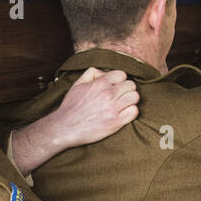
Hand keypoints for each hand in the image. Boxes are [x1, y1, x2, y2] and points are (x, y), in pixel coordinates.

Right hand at [8, 68, 136, 174]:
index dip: (119, 80)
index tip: (114, 87)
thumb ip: (91, 74)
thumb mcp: (77, 85)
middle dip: (125, 89)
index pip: (122, 74)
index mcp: (100, 83)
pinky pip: (134, 111)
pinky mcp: (116, 122)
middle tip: (119, 96)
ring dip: (130, 100)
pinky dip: (131, 111)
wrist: (65, 128)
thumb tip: (104, 73)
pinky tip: (123, 113)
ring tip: (122, 104)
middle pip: (131, 85)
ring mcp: (113, 108)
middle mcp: (108, 94)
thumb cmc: (71, 106)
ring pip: (135, 97)